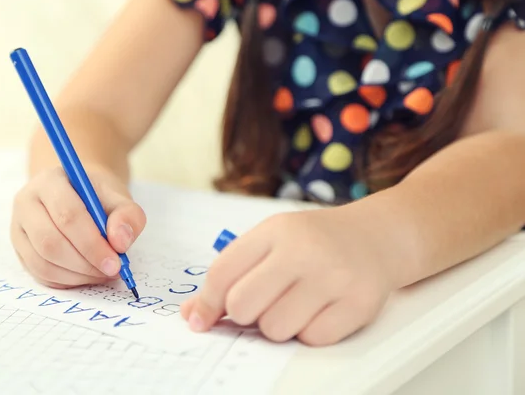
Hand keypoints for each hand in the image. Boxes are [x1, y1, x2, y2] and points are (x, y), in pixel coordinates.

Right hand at [10, 165, 145, 288]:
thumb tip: (120, 242)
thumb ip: (128, 215)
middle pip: (50, 242)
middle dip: (85, 263)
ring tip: (102, 272)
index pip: (67, 215)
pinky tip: (88, 274)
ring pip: (42, 263)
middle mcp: (27, 203)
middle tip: (111, 270)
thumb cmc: (98, 197)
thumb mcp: (120, 198)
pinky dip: (68, 281)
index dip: (92, 243)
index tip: (115, 262)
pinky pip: (40, 274)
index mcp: (50, 182)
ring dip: (77, 275)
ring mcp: (19, 228)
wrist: (80, 196)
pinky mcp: (20, 250)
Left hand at [180, 208, 401, 345]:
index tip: (200, 319)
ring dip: (278, 325)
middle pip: (242, 306)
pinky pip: (311, 339)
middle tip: (262, 304)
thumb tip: (194, 313)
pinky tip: (320, 309)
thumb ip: (232, 272)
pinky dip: (309, 332)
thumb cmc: (315, 241)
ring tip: (295, 303)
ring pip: (275, 329)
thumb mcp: (272, 240)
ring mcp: (334, 277)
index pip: (222, 273)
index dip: (205, 303)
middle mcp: (304, 251)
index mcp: (276, 230)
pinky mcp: (359, 304)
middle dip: (244, 315)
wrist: (377, 235)